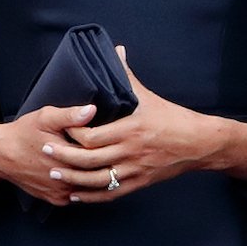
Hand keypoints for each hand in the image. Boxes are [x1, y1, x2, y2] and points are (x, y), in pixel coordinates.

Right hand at [0, 102, 98, 206]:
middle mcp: (66, 179)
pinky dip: (82, 186)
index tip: (106, 137)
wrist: (0, 154)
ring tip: (99, 162)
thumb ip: (70, 115)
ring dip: (95, 176)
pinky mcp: (56, 200)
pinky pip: (78, 196)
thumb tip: (92, 110)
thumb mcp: (45, 118)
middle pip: (97, 173)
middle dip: (102, 162)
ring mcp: (61, 192)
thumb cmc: (23, 133)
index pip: (99, 154)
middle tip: (106, 150)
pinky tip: (81, 173)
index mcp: (68, 157)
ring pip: (89, 187)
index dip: (104, 145)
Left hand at [42, 47, 246, 201]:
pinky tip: (75, 195)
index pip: (93, 136)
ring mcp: (135, 169)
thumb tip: (116, 49)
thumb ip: (126, 74)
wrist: (201, 144)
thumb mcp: (147, 95)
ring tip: (54, 174)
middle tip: (45, 151)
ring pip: (98, 180)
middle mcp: (130, 151)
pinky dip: (91, 196)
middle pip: (89, 159)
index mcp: (130, 129)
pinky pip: (112, 193)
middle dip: (64, 156)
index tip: (58, 127)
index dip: (72, 133)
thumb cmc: (173, 117)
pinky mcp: (140, 183)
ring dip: (73, 179)